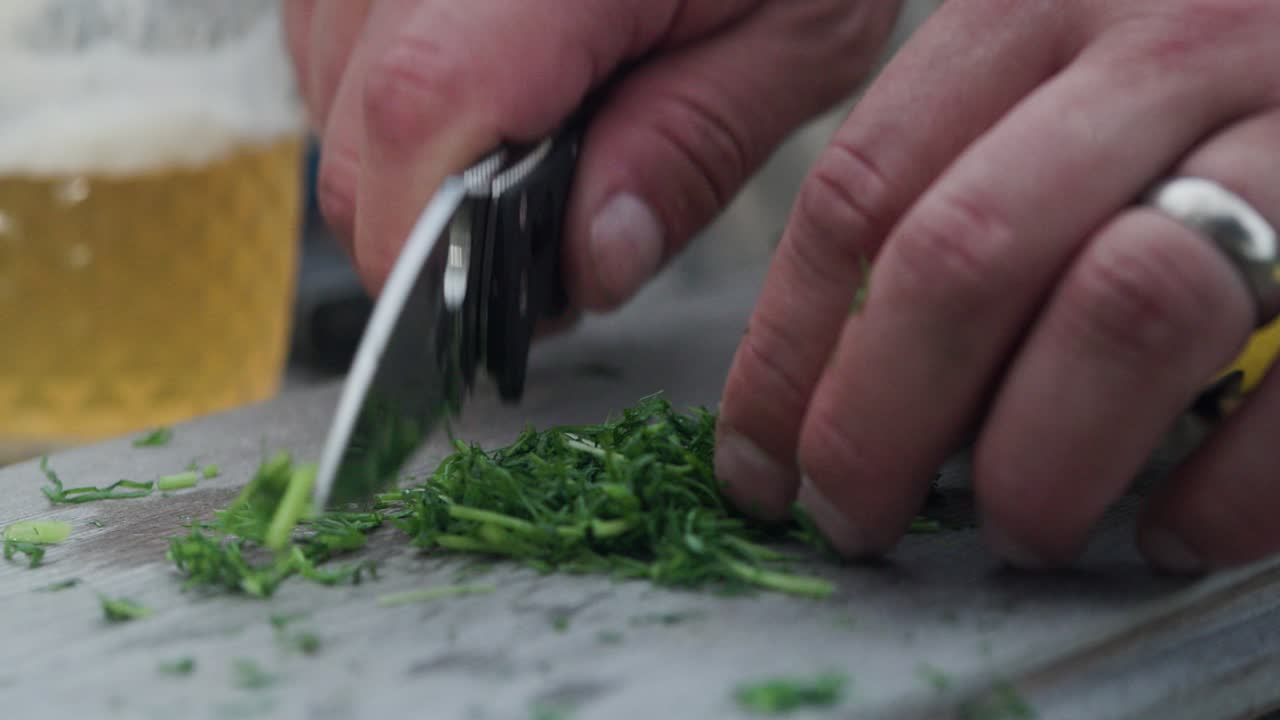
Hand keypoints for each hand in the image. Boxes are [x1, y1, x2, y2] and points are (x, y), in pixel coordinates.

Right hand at [283, 0, 901, 310]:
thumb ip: (691, 149)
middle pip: (353, 116)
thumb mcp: (796, 27)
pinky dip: (395, 89)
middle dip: (434, 219)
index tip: (489, 309)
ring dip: (414, 154)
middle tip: (541, 235)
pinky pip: (332, 33)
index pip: (418, 107)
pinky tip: (492, 84)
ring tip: (531, 138)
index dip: (433, 240)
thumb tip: (587, 266)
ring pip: (326, 83)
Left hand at [716, 0, 1279, 572]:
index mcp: (1036, 6)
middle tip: (856, 520)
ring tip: (1016, 529)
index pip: (859, 192)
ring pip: (1125, 310)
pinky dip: (1222, 491)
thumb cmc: (1200, 64)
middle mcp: (1161, 46)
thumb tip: (838, 376)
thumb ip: (960, 167)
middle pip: (963, 257)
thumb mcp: (1060, 62)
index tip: (759, 466)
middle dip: (879, 426)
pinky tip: (1171, 532)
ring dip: (1041, 462)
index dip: (787, 355)